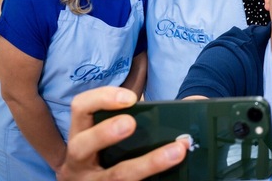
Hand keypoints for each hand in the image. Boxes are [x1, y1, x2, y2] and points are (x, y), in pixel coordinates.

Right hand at [56, 87, 187, 180]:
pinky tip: (174, 175)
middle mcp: (79, 161)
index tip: (130, 98)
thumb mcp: (113, 134)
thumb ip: (141, 116)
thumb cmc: (113, 153)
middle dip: (104, 133)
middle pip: (81, 146)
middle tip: (130, 123)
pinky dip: (153, 179)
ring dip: (149, 163)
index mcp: (81, 135)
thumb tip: (193, 103)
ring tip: (176, 152)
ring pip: (116, 175)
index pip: (80, 108)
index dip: (102, 98)